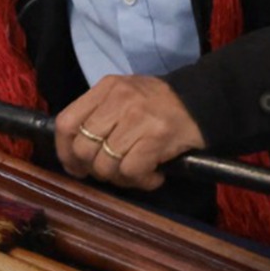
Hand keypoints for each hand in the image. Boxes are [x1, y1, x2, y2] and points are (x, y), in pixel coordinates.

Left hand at [54, 74, 205, 190]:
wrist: (204, 101)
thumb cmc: (159, 105)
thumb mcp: (124, 96)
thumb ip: (98, 115)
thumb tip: (74, 154)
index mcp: (106, 88)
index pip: (66, 123)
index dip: (64, 151)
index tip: (75, 167)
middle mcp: (118, 100)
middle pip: (83, 148)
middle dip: (94, 170)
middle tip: (112, 172)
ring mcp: (137, 117)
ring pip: (106, 164)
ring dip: (119, 178)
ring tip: (135, 174)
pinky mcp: (157, 136)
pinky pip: (131, 171)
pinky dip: (140, 181)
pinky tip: (153, 176)